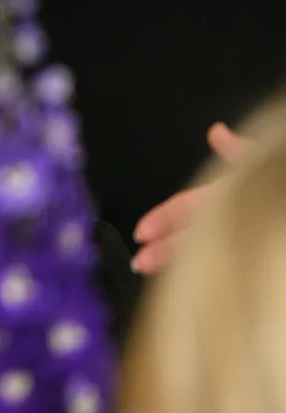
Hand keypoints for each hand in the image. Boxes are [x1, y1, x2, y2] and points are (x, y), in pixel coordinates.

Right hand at [130, 122, 248, 273]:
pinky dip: (202, 272)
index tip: (141, 233)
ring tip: (154, 272)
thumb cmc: (280, 188)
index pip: (188, 206)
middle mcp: (233, 216)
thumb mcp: (261, 163)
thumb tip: (217, 133)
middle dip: (163, 247)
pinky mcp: (251, 256)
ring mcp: (241, 237)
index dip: (163, 218)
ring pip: (202, 249)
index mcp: (232, 192)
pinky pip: (222, 265)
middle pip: (190, 232)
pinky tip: (184, 279)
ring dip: (177, 260)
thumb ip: (241, 153)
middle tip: (140, 262)